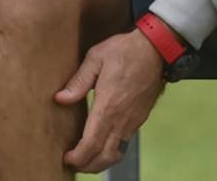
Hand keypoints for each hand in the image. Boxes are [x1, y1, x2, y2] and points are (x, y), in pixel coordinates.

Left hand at [54, 29, 165, 172]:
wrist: (156, 50)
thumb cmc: (124, 50)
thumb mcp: (96, 58)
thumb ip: (78, 81)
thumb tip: (60, 99)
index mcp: (108, 106)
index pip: (91, 143)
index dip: (78, 156)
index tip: (66, 158)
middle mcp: (121, 119)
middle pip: (104, 156)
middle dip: (87, 166)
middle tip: (73, 164)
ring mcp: (133, 121)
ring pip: (116, 154)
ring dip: (100, 163)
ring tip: (85, 160)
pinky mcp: (140, 119)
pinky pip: (124, 144)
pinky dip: (111, 153)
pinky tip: (102, 147)